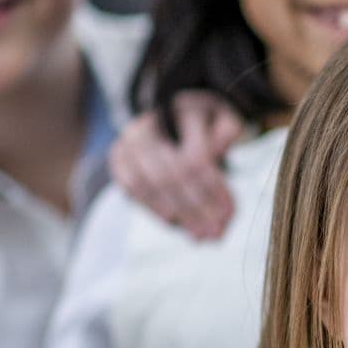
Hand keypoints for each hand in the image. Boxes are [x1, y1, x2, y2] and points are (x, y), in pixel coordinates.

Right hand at [107, 90, 245, 237]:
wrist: (171, 116)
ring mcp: (129, 142)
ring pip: (152, 185)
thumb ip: (227, 131)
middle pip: (174, 176)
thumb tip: (218, 149)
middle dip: (197, 209)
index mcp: (177, 112)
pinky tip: (176, 224)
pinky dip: (155, 209)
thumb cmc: (204, 124)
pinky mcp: (118, 158)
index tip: (229, 214)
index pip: (194, 158)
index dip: (213, 190)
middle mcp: (148, 125)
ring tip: (201, 235)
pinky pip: (133, 190)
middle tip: (216, 233)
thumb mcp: (223, 119)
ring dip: (179, 215)